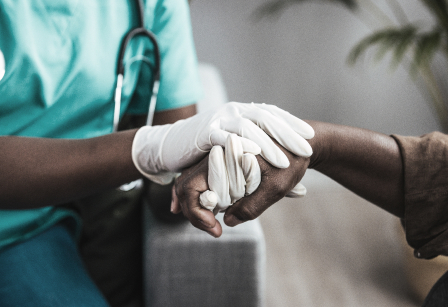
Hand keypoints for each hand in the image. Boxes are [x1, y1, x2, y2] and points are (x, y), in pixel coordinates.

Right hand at [132, 102, 313, 183]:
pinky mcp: (204, 132)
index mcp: (243, 112)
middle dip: (287, 133)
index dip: (291, 124)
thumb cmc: (209, 149)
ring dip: (267, 144)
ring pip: (247, 128)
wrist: (170, 143)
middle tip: (306, 148)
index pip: (272, 115)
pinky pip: (224, 138)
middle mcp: (233, 111)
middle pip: (265, 119)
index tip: (309, 136)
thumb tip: (283, 173)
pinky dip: (239, 146)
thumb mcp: (236, 149)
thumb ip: (257, 158)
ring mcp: (218, 120)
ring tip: (284, 160)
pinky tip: (253, 156)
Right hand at [172, 139, 309, 236]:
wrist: (304, 142)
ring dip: (194, 204)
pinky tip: (207, 208)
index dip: (196, 213)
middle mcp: (216, 153)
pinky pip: (202, 179)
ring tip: (208, 222)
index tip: (216, 229)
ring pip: (190, 181)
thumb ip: (250, 206)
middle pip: (185, 184)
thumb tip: (227, 221)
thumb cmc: (292, 162)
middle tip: (212, 229)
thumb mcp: (276, 188)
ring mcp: (218, 156)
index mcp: (225, 155)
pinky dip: (200, 195)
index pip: (191, 187)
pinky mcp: (223, 161)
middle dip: (192, 211)